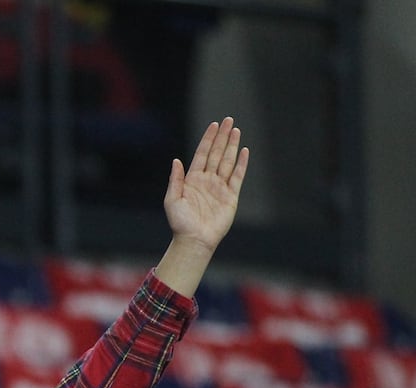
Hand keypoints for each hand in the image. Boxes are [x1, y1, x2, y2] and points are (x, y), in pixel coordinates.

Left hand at [163, 117, 248, 253]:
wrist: (194, 240)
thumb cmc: (180, 223)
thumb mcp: (172, 200)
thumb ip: (175, 180)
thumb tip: (176, 160)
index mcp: (193, 179)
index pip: (202, 154)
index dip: (208, 139)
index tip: (214, 125)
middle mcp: (207, 180)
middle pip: (217, 153)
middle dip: (222, 137)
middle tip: (228, 120)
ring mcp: (220, 187)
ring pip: (227, 161)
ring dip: (232, 146)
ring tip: (236, 130)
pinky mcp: (231, 196)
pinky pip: (237, 177)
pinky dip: (241, 164)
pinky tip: (244, 151)